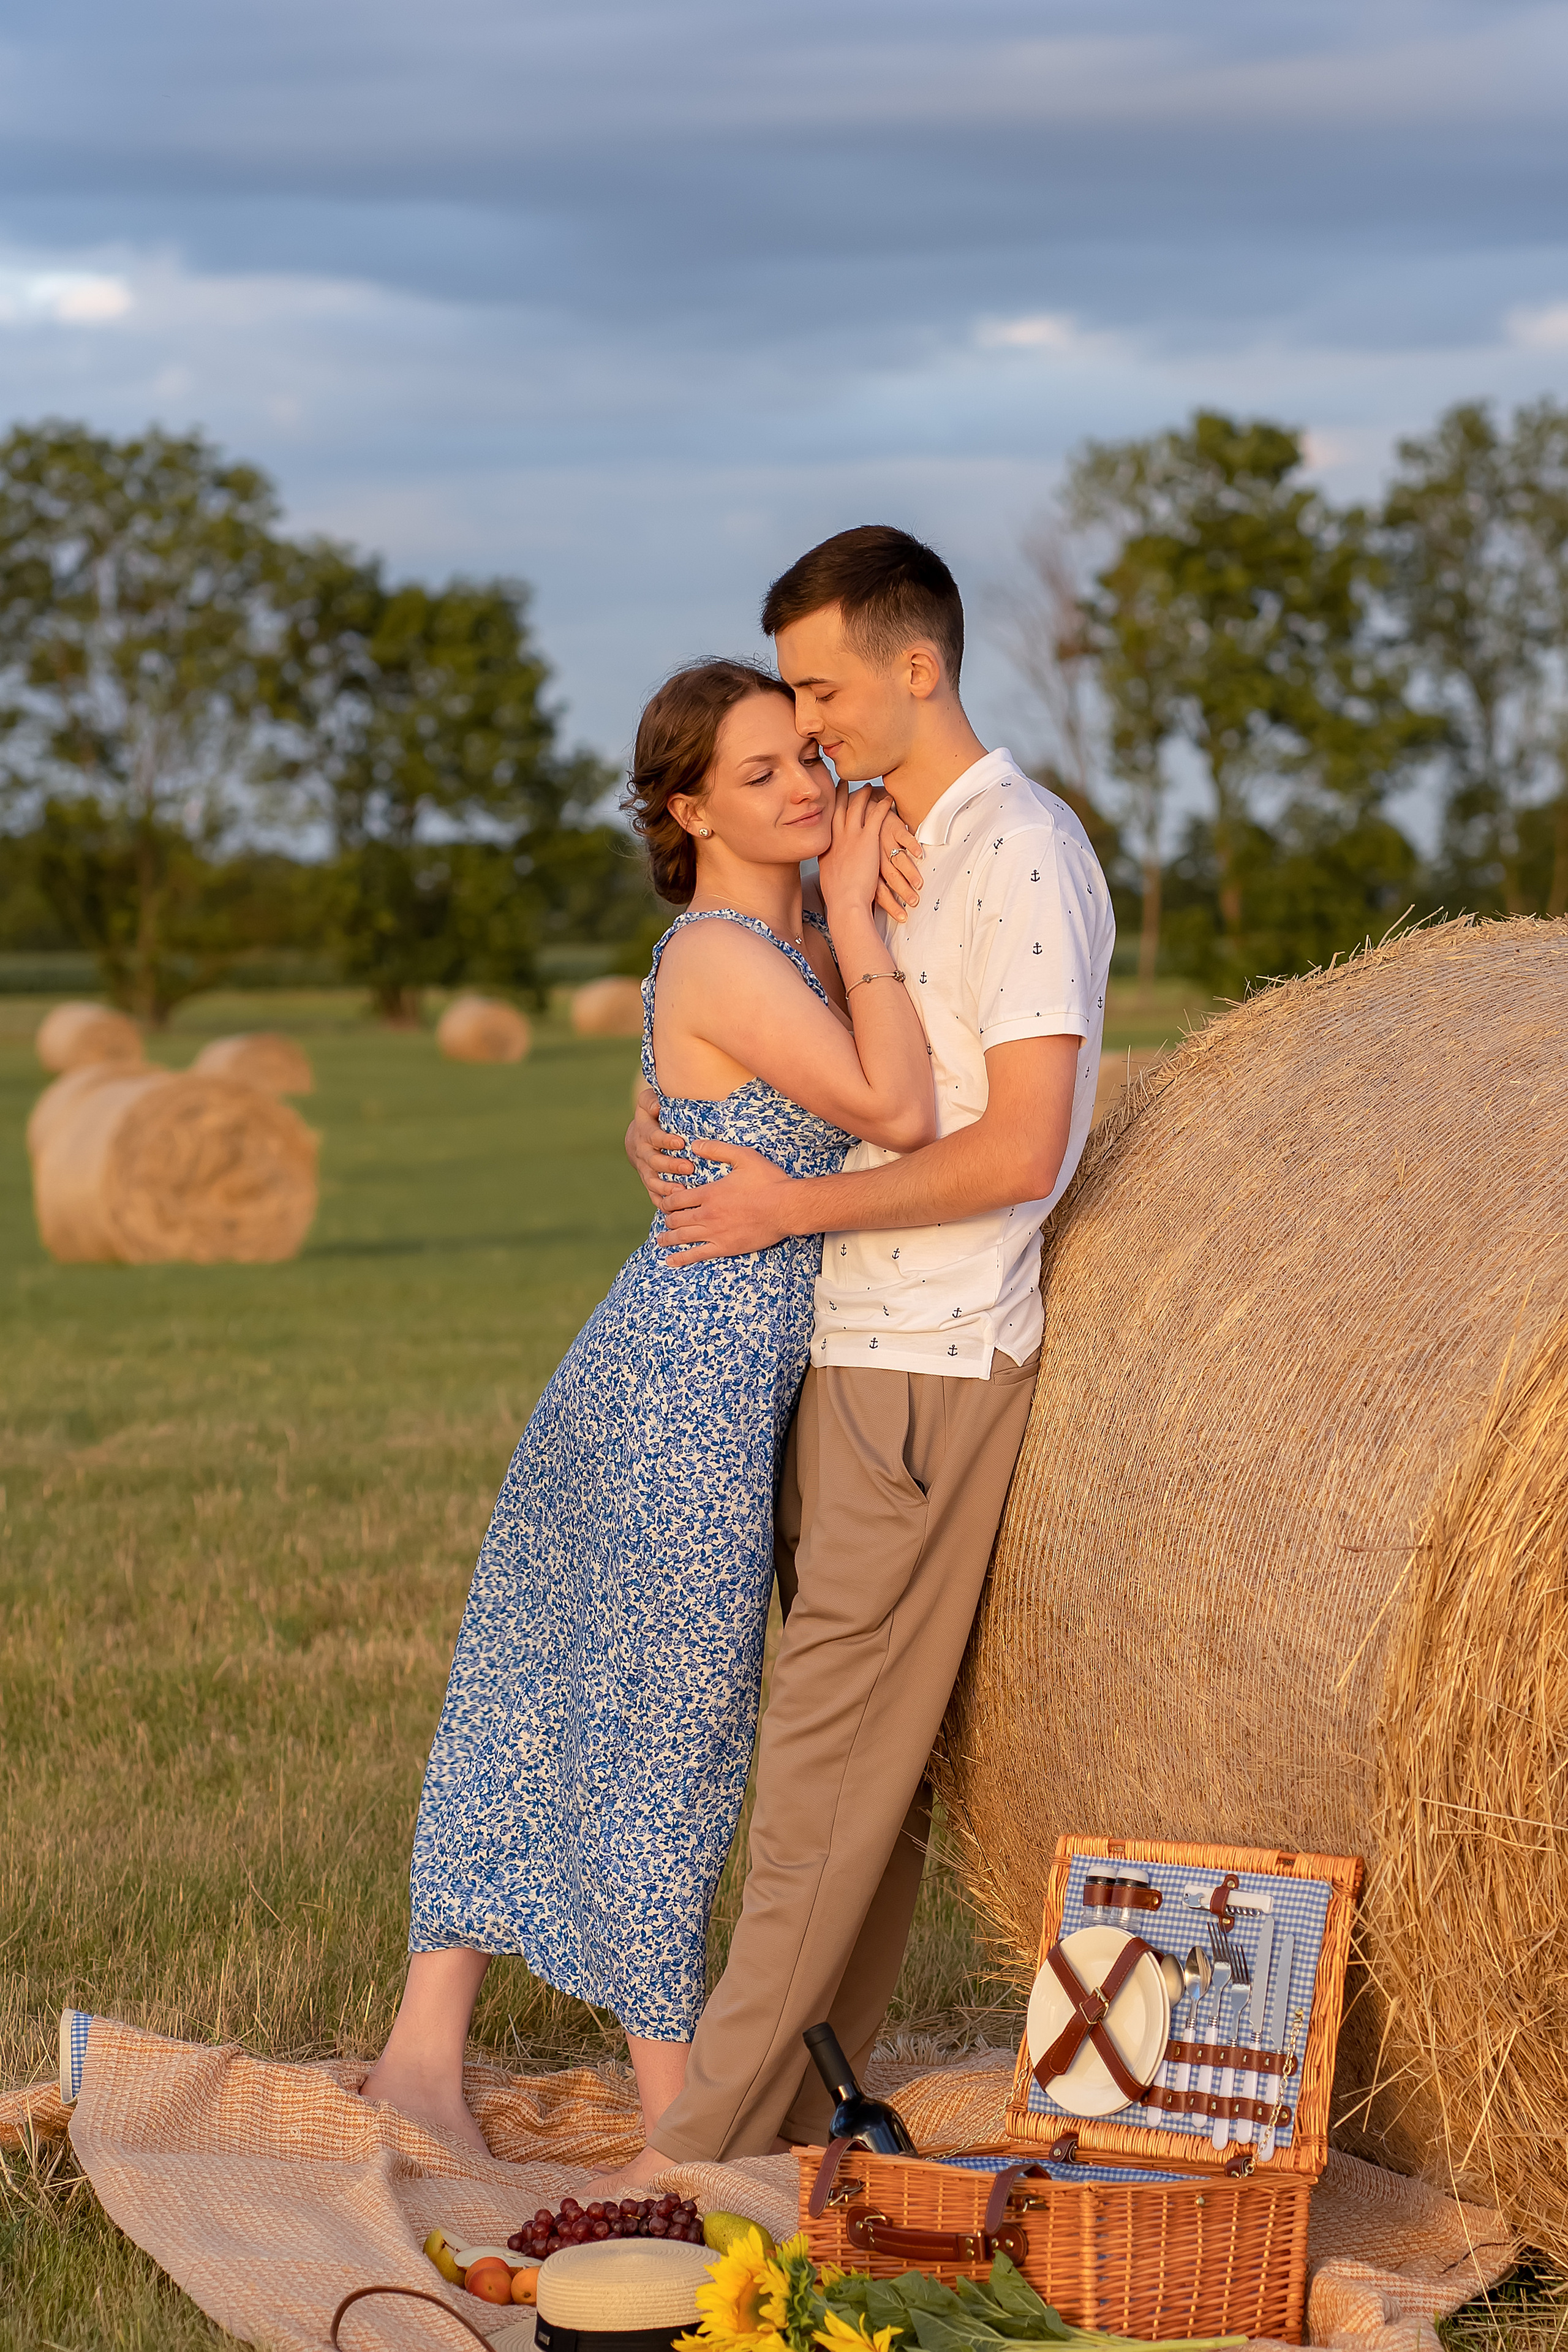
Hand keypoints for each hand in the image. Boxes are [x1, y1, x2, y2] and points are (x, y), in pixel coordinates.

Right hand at [626, 1082, 693, 1208]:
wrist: (638, 1137)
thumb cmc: (651, 1115)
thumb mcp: (648, 1102)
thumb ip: (651, 1100)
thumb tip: (657, 1105)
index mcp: (644, 1133)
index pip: (654, 1137)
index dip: (665, 1140)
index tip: (680, 1142)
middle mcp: (643, 1153)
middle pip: (655, 1162)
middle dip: (671, 1165)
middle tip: (689, 1167)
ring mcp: (645, 1169)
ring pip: (652, 1181)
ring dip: (666, 1187)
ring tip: (681, 1191)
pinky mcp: (649, 1182)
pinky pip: (653, 1195)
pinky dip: (662, 1202)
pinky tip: (673, 1208)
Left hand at [653, 1140, 797, 1263]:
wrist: (786, 1207)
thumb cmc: (769, 1181)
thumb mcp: (744, 1156)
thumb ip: (717, 1150)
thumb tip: (695, 1145)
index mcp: (708, 1193)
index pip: (677, 1199)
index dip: (667, 1201)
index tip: (665, 1203)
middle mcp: (707, 1214)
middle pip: (677, 1219)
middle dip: (667, 1219)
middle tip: (665, 1220)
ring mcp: (715, 1233)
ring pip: (683, 1237)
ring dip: (668, 1238)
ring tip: (660, 1240)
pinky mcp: (725, 1248)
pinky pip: (697, 1255)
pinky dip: (681, 1258)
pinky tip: (671, 1261)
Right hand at [816, 780, 892, 925]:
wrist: (845, 903)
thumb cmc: (839, 898)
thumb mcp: (830, 878)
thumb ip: (832, 867)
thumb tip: (832, 868)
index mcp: (827, 848)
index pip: (827, 822)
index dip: (829, 808)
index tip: (830, 799)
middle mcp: (837, 839)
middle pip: (838, 809)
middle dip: (841, 794)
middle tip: (843, 781)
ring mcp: (851, 837)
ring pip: (856, 808)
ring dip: (863, 795)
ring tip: (869, 786)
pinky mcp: (867, 840)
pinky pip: (876, 816)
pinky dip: (882, 806)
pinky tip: (888, 799)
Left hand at [873, 797, 923, 923]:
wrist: (861, 807)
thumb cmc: (862, 836)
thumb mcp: (858, 859)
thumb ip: (865, 879)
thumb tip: (871, 903)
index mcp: (865, 866)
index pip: (877, 890)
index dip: (890, 904)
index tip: (902, 917)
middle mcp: (874, 855)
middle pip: (889, 878)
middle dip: (902, 891)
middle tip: (913, 903)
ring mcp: (883, 841)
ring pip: (897, 860)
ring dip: (909, 873)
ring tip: (919, 885)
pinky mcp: (892, 826)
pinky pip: (903, 836)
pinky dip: (912, 846)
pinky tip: (920, 855)